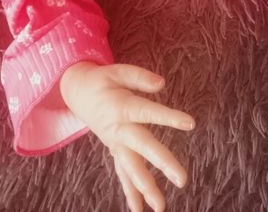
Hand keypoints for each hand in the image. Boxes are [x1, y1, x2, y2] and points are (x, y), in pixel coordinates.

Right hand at [60, 61, 194, 211]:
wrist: (77, 93)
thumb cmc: (102, 80)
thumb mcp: (117, 70)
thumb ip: (139, 77)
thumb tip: (161, 83)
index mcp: (121, 106)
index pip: (148, 112)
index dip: (168, 117)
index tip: (190, 123)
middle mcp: (119, 129)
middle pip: (143, 147)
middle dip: (162, 163)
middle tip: (182, 180)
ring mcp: (116, 143)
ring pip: (131, 168)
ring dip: (146, 188)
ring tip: (161, 206)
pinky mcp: (115, 150)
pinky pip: (123, 173)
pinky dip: (131, 193)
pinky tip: (140, 210)